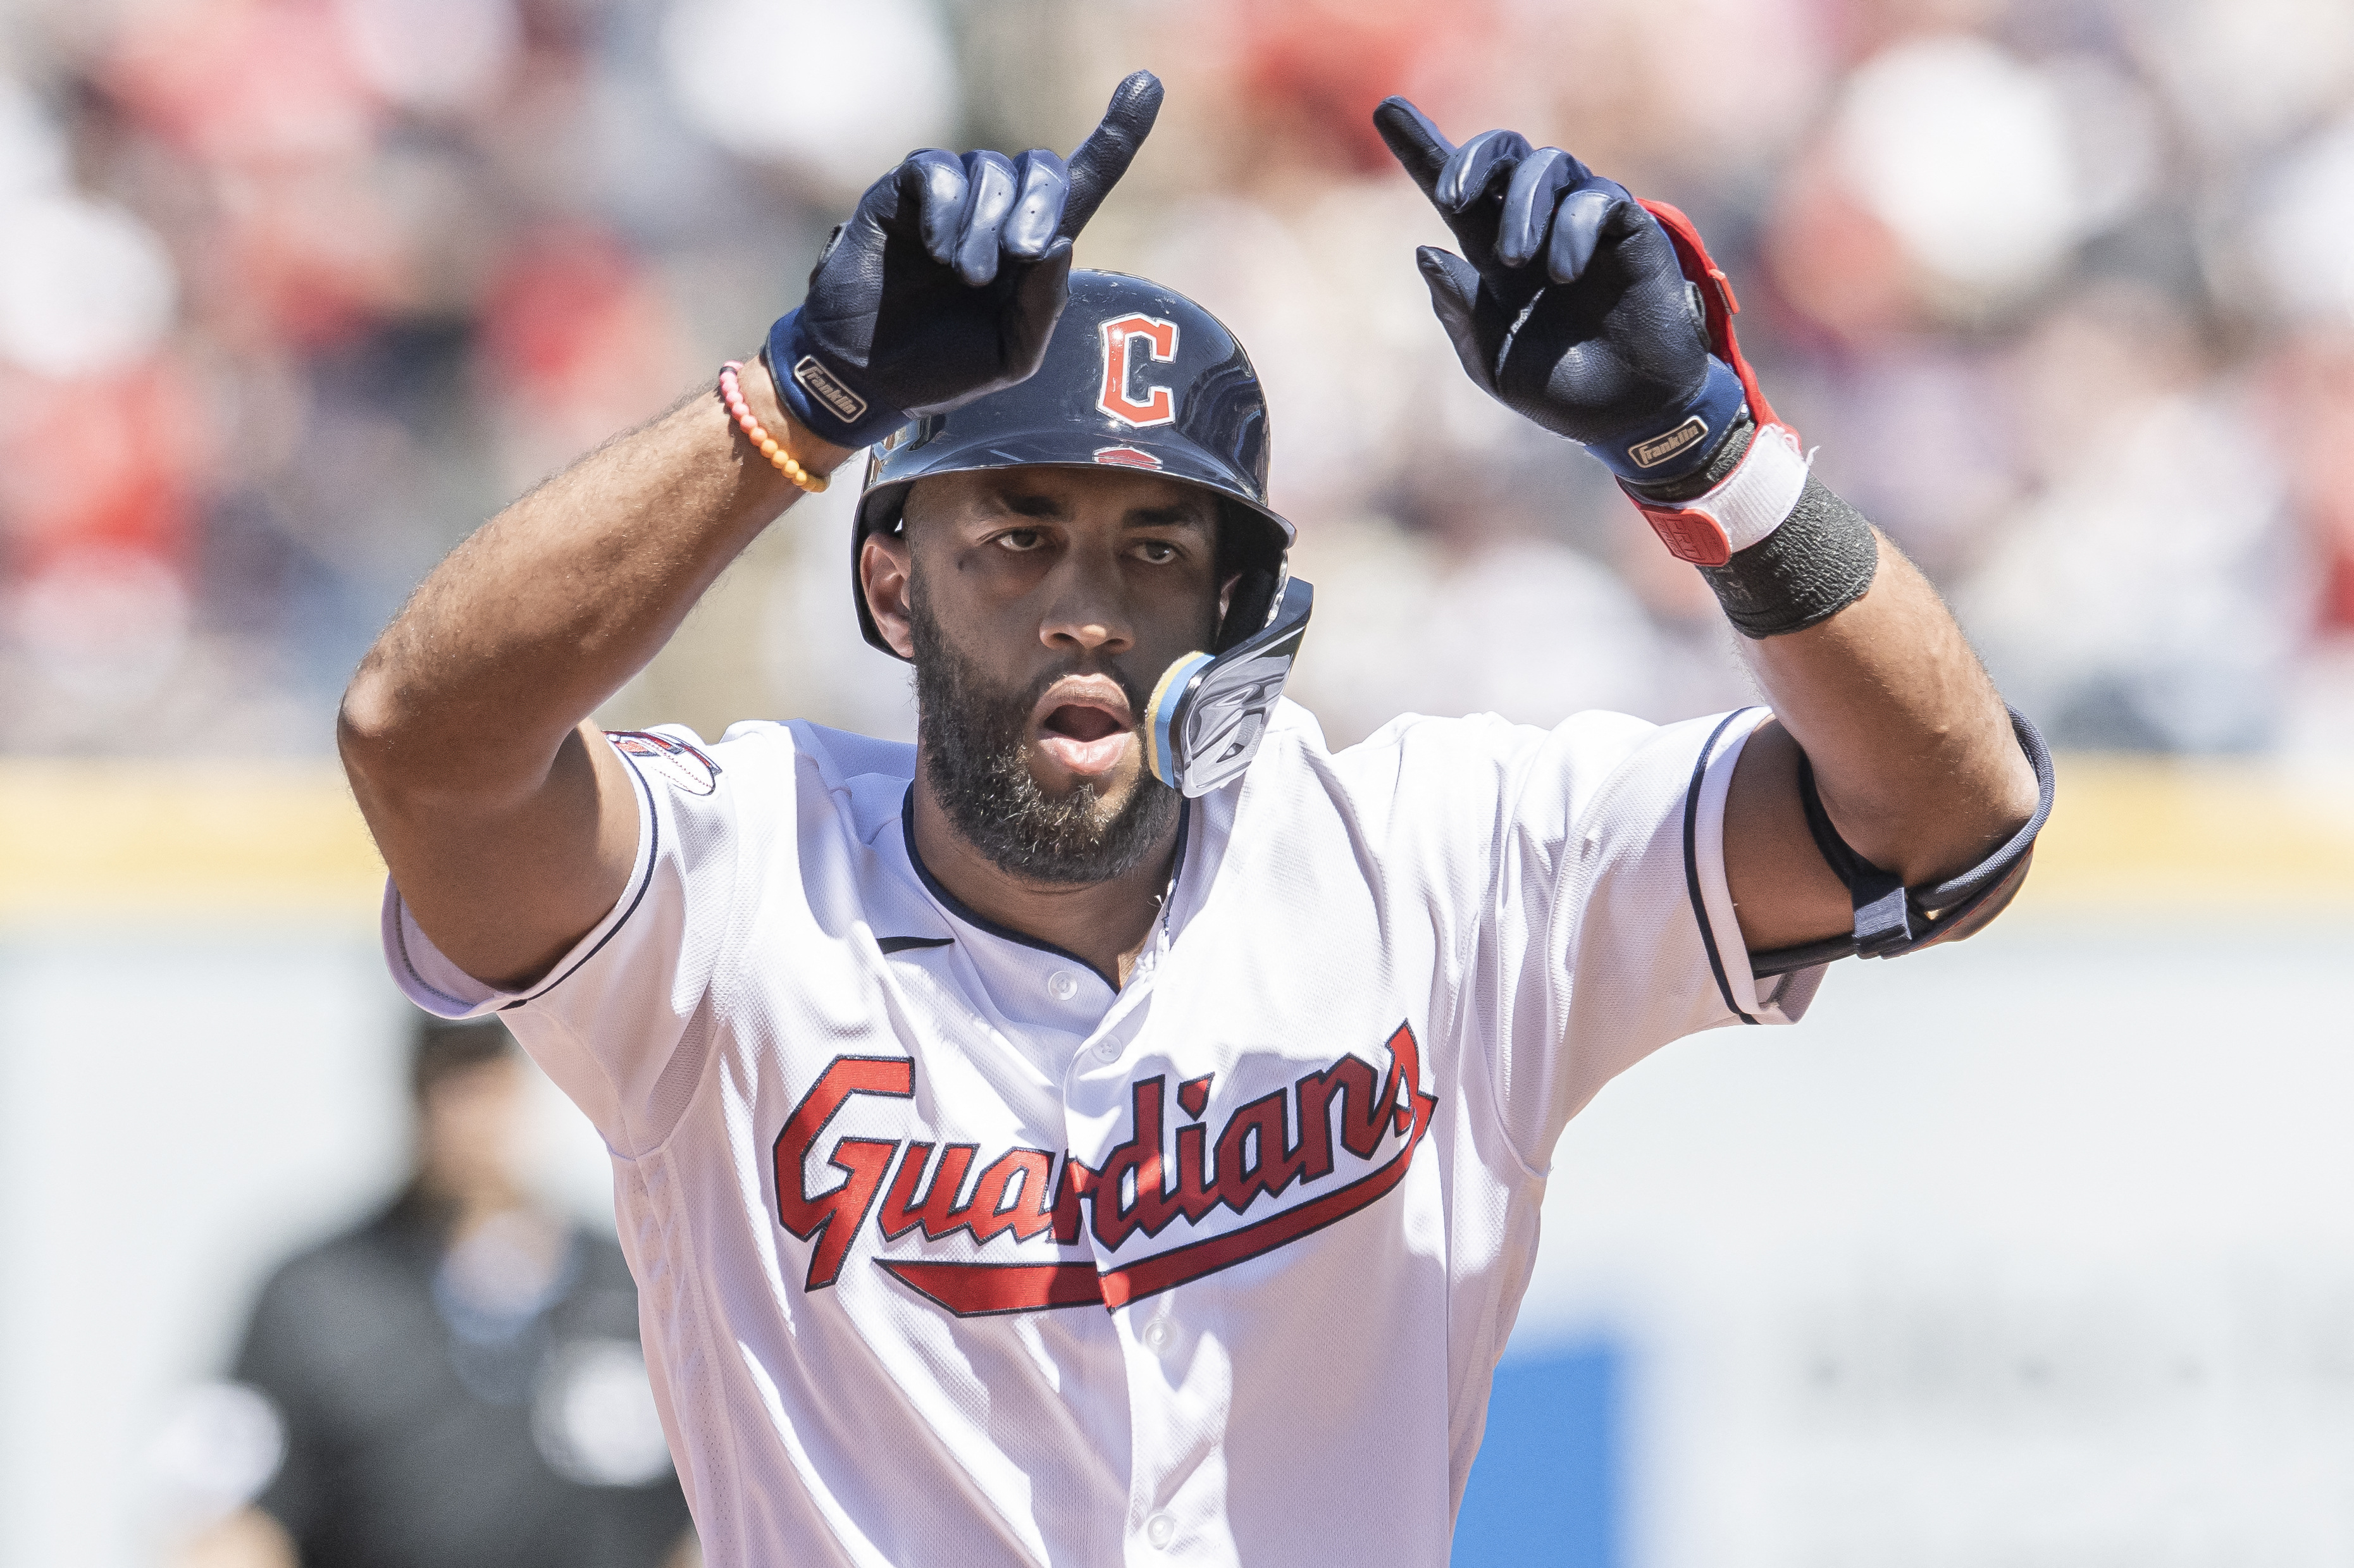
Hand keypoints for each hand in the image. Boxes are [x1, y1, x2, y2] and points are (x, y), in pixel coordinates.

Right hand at [765, 71, 1163, 449]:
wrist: (871, 377)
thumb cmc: (944, 367)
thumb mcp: (1012, 353)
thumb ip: (1045, 303)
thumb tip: (1060, 242)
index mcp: (1033, 246)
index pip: (1085, 179)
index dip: (1117, 134)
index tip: (1147, 85)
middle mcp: (997, 211)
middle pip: (1041, 166)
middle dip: (1040, 205)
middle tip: (1022, 254)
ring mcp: (950, 196)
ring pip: (989, 171)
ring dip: (985, 226)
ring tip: (966, 276)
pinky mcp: (904, 191)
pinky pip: (938, 171)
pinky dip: (946, 209)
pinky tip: (937, 251)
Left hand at [1372, 97, 1745, 482]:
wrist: (1630, 416)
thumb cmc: (1560, 392)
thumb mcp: (1493, 361)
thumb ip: (1459, 309)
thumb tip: (1426, 249)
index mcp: (1494, 256)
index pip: (1456, 192)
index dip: (1422, 148)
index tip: (1384, 110)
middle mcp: (1537, 227)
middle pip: (1503, 154)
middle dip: (1472, 158)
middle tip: (1453, 195)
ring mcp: (1583, 223)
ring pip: (1549, 165)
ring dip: (1523, 205)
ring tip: (1517, 260)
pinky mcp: (1630, 229)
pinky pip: (1598, 198)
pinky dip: (1573, 227)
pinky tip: (1563, 271)